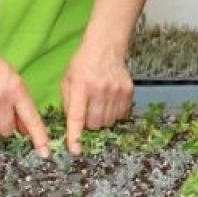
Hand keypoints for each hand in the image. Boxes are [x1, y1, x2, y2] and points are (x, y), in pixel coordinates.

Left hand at [61, 40, 134, 154]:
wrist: (107, 46)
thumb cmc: (83, 62)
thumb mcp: (68, 78)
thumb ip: (68, 101)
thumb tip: (72, 124)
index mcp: (81, 86)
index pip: (77, 116)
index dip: (75, 135)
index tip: (75, 150)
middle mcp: (100, 89)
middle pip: (95, 123)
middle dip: (89, 124)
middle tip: (88, 112)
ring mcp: (116, 91)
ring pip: (108, 122)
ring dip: (102, 119)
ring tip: (99, 105)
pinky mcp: (129, 91)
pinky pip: (121, 115)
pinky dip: (114, 114)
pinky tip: (110, 101)